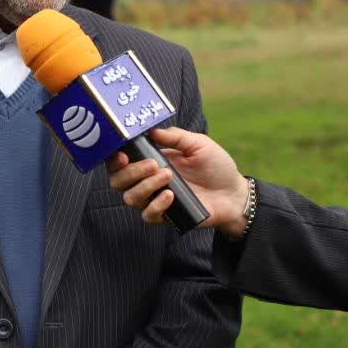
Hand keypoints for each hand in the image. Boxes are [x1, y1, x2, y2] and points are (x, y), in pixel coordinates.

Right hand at [106, 127, 249, 237]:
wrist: (234, 192)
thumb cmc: (216, 166)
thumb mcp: (198, 144)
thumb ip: (176, 136)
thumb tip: (152, 131)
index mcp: (150, 161)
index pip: (120, 162)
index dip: (114, 159)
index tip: (122, 155)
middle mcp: (147, 181)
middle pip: (118, 181)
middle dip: (131, 172)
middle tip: (153, 164)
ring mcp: (154, 200)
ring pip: (130, 198)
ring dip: (145, 186)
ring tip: (168, 177)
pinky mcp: (165, 216)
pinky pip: (147, 215)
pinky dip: (156, 206)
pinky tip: (171, 196)